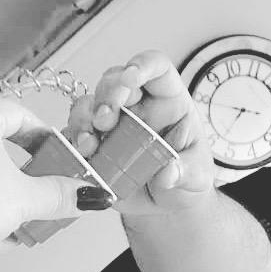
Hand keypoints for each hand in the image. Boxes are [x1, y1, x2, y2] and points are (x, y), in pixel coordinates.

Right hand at [66, 50, 213, 215]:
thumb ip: (187, 173)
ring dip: (83, 118)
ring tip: (89, 142)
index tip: (131, 77)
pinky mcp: (93, 144)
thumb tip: (169, 173)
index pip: (157, 69)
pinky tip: (80, 155)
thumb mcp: (198, 178)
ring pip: (88, 103)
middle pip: (115, 80)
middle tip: (105, 119)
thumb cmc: (185, 179)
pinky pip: (74, 133)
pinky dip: (72, 141)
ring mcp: (112, 124)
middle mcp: (137, 107)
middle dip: (106, 95)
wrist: (165, 206)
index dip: (143, 65)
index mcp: (168, 102)